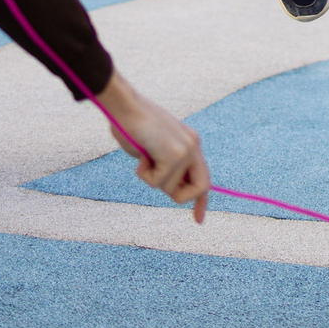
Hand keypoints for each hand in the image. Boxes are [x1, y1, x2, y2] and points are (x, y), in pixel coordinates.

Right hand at [98, 73, 212, 221]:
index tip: (198, 220)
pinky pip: (159, 182)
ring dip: (152, 179)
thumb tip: (167, 185)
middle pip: (202, 187)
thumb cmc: (130, 126)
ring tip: (144, 158)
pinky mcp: (176, 154)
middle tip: (157, 178)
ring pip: (172, 188)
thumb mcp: (152, 149)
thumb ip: (164, 165)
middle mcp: (194, 146)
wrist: (124, 106)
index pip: (203, 178)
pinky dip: (145, 174)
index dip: (201, 201)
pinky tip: (142, 156)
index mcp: (190, 143)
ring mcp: (188, 149)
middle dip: (179, 194)